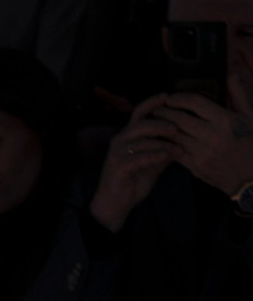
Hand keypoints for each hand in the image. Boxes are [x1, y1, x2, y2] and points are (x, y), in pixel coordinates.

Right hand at [89, 97, 182, 229]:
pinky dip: (155, 155)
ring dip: (162, 142)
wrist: (115, 203)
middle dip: (161, 123)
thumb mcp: (153, 162)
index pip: (139, 113)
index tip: (168, 96)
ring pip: (141, 139)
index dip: (152, 103)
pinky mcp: (118, 166)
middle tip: (178, 128)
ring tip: (179, 148)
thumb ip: (164, 149)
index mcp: (129, 136)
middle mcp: (121, 140)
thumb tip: (184, 139)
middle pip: (141, 123)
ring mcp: (118, 153)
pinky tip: (168, 156)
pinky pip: (139, 157)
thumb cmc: (133, 180)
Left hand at [146, 91, 252, 201]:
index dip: (180, 98)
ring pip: (175, 136)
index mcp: (226, 122)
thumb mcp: (252, 119)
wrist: (251, 179)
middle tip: (158, 108)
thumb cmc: (252, 146)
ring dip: (163, 128)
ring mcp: (203, 153)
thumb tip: (231, 76)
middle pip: (181, 119)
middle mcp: (213, 137)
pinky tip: (163, 139)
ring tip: (157, 121)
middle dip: (166, 112)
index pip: (196, 103)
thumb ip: (239, 96)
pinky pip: (176, 152)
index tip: (172, 97)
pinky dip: (167, 144)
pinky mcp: (196, 167)